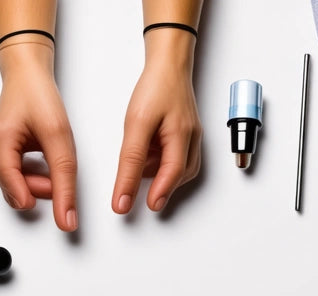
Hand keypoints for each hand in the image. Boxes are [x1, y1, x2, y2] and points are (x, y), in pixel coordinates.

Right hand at [0, 43, 77, 230]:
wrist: (29, 70)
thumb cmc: (39, 95)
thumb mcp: (58, 135)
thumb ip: (63, 176)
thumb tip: (66, 214)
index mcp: (2, 141)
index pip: (11, 179)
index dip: (28, 198)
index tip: (50, 216)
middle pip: (13, 184)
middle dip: (38, 188)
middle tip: (59, 180)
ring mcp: (4, 147)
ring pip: (19, 180)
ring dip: (39, 182)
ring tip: (56, 169)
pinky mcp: (13, 146)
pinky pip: (23, 170)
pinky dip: (39, 172)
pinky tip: (50, 163)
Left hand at [113, 31, 202, 213]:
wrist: (169, 65)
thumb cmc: (155, 88)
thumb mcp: (136, 124)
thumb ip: (130, 162)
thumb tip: (124, 194)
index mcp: (182, 137)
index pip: (169, 174)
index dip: (157, 194)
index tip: (143, 208)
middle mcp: (192, 140)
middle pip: (178, 175)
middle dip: (160, 185)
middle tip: (140, 195)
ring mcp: (193, 138)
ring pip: (180, 169)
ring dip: (161, 173)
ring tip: (141, 168)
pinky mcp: (188, 134)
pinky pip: (179, 157)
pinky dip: (164, 162)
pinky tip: (151, 155)